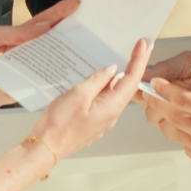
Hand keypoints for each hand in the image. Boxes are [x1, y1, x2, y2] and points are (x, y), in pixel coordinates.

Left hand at [0, 0, 81, 115]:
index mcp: (12, 38)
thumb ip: (16, 35)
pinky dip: (50, 83)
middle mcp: (19, 54)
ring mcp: (20, 73)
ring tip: (83, 53)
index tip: (75, 5)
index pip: (40, 24)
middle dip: (67, 37)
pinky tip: (66, 78)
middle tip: (88, 31)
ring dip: (63, 60)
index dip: (58, 15)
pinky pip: (37, 86)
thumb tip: (41, 29)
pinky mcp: (17, 91)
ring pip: (46, 65)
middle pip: (48, 44)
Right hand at [28, 38, 152, 164]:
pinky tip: (98, 78)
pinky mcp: (92, 120)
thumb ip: (97, 80)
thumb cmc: (59, 125)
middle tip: (139, 46)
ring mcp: (102, 118)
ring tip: (119, 57)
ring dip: (118, 76)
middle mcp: (111, 114)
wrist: (45, 148)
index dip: (139, 59)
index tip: (144, 43)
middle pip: (127, 86)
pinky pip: (103, 99)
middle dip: (134, 65)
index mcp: (112, 106)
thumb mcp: (79, 95)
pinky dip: (104, 86)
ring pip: (114, 93)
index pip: (132, 78)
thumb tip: (111, 70)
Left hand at [139, 65, 190, 180]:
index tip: (156, 84)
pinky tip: (186, 131)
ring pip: (181, 138)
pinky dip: (185, 141)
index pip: (185, 101)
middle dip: (160, 106)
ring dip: (168, 124)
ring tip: (162, 112)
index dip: (166, 91)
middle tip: (149, 96)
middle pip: (177, 120)